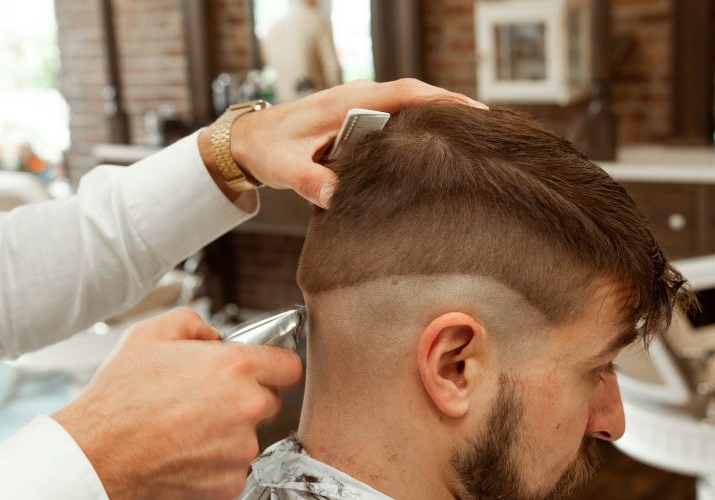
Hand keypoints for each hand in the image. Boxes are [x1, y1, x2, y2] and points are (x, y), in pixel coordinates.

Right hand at [52, 308, 301, 498]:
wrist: (96, 453)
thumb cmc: (120, 397)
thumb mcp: (150, 334)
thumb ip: (194, 323)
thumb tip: (213, 335)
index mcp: (235, 368)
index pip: (288, 365)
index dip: (274, 364)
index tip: (265, 369)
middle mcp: (246, 407)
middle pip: (269, 400)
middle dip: (245, 397)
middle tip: (207, 398)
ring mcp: (240, 449)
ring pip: (250, 435)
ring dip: (229, 431)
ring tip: (187, 426)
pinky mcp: (229, 482)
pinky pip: (233, 466)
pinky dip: (215, 462)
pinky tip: (185, 450)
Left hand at [200, 78, 485, 207]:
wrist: (249, 139)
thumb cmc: (268, 147)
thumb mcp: (286, 166)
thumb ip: (309, 181)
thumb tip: (335, 197)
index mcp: (349, 101)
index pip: (406, 93)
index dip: (443, 101)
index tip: (475, 113)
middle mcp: (359, 98)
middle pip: (417, 96)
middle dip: (451, 110)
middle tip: (486, 133)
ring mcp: (359, 107)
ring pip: (408, 107)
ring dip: (436, 118)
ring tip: (469, 142)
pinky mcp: (357, 120)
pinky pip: (395, 119)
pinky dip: (417, 128)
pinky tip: (431, 150)